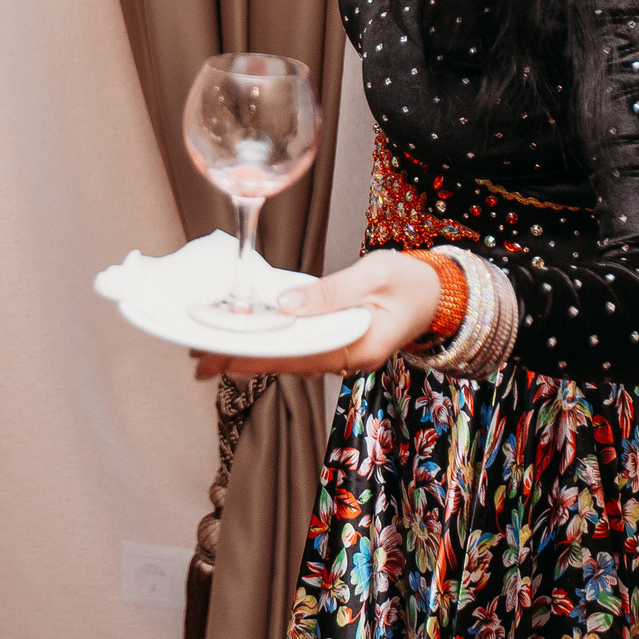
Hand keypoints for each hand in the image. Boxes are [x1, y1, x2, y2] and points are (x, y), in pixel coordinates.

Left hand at [191, 250, 443, 379]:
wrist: (440, 295)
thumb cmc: (412, 282)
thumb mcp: (374, 275)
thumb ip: (331, 291)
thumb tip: (286, 301)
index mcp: (359, 348)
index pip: (298, 356)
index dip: (257, 356)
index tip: (222, 356)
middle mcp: (348, 360)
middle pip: (287, 363)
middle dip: (243, 360)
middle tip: (199, 359)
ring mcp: (343, 357)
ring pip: (290, 359)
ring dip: (252, 354)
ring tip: (209, 352)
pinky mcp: (338, 346)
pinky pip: (300, 350)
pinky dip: (271, 345)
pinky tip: (245, 340)